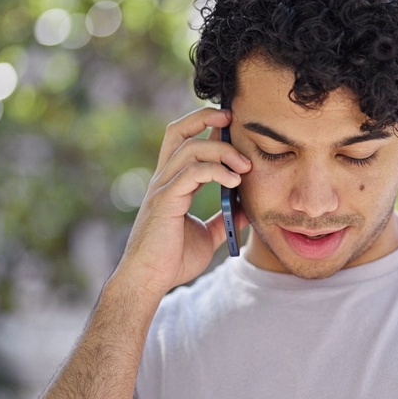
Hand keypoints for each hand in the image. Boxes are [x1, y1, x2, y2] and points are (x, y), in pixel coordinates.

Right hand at [115, 108, 250, 298]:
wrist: (150, 281)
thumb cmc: (172, 260)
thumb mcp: (208, 236)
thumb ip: (225, 219)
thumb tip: (248, 208)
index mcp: (172, 183)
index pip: (184, 140)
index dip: (204, 125)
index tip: (229, 123)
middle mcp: (164, 179)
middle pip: (179, 132)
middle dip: (205, 117)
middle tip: (232, 118)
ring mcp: (163, 188)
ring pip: (190, 149)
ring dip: (222, 151)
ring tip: (246, 165)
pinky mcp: (165, 201)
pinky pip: (191, 173)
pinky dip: (216, 171)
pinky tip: (235, 181)